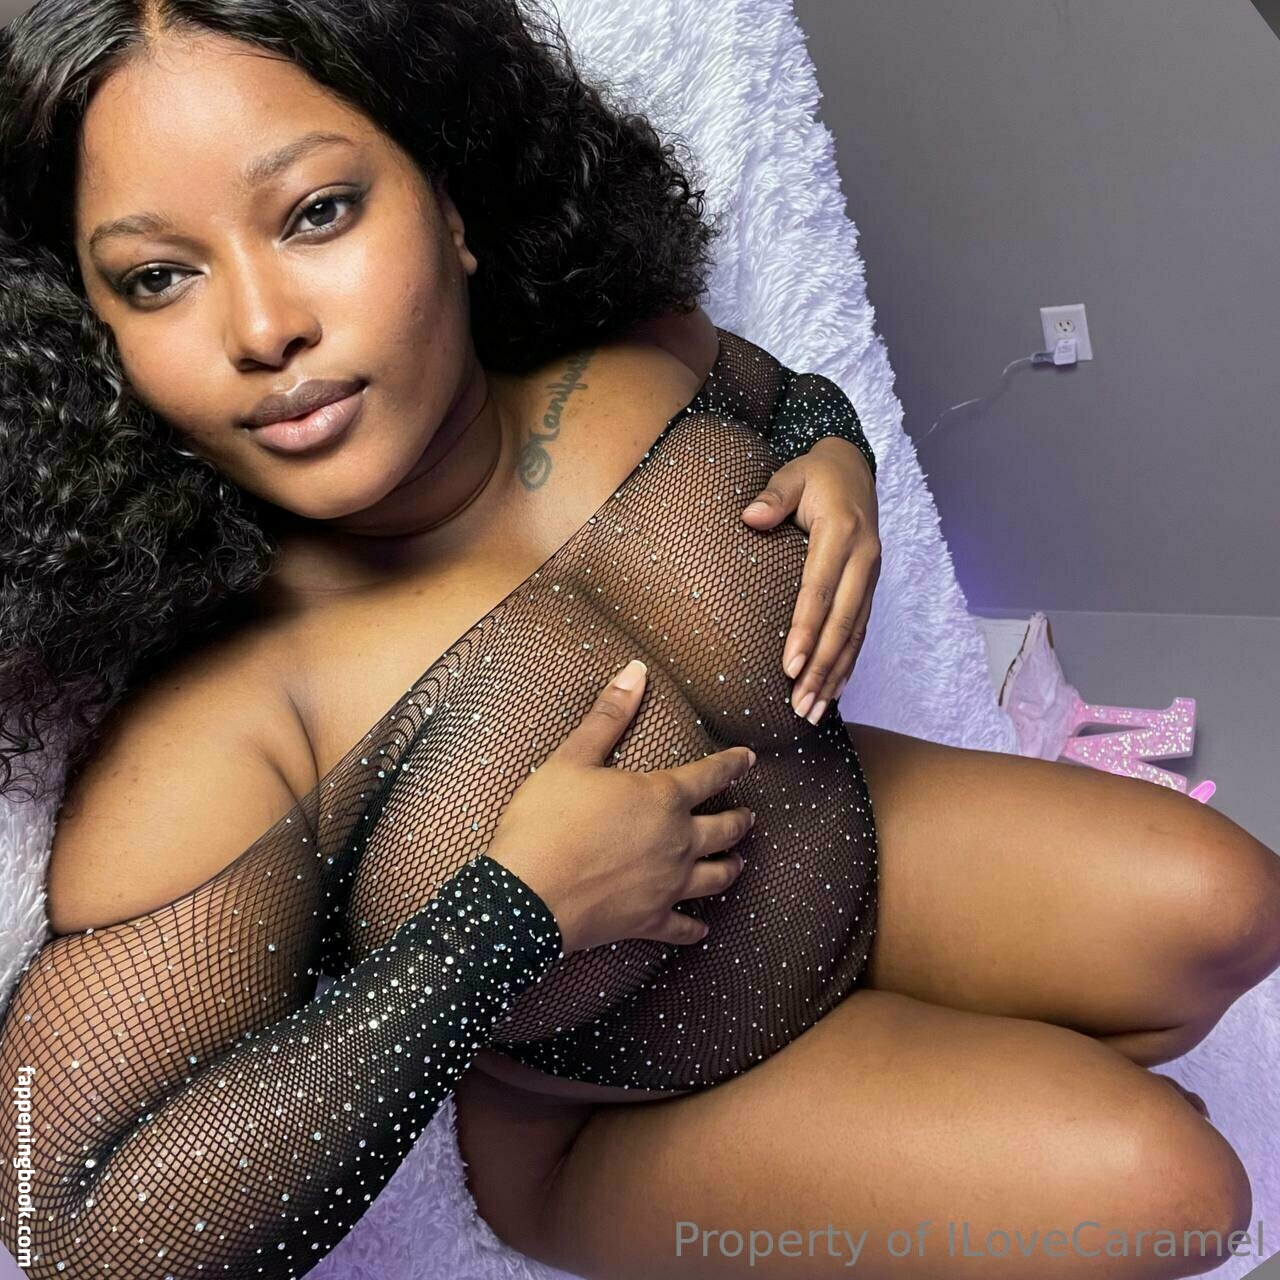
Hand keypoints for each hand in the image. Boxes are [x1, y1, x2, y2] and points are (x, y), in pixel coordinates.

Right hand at [487, 660, 755, 953]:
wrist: (526, 896)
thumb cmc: (545, 821)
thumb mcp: (572, 758)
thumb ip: (609, 716)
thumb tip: (636, 670)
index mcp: (662, 797)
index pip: (711, 774)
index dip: (733, 763)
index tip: (750, 758)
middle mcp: (677, 841)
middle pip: (723, 828)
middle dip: (740, 819)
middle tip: (750, 816)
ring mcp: (668, 885)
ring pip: (716, 877)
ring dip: (731, 866)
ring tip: (740, 861)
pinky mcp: (649, 920)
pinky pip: (684, 928)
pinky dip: (696, 927)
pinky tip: (702, 928)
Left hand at [740, 437, 879, 723]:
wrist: (854, 469)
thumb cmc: (816, 475)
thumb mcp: (794, 474)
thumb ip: (774, 495)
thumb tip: (750, 516)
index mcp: (842, 534)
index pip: (820, 590)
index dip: (806, 630)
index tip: (789, 666)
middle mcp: (863, 559)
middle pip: (841, 623)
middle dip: (821, 668)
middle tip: (800, 704)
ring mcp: (870, 576)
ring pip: (854, 634)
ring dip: (835, 675)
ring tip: (813, 711)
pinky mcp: (869, 586)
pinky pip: (860, 630)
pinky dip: (847, 663)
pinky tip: (834, 692)